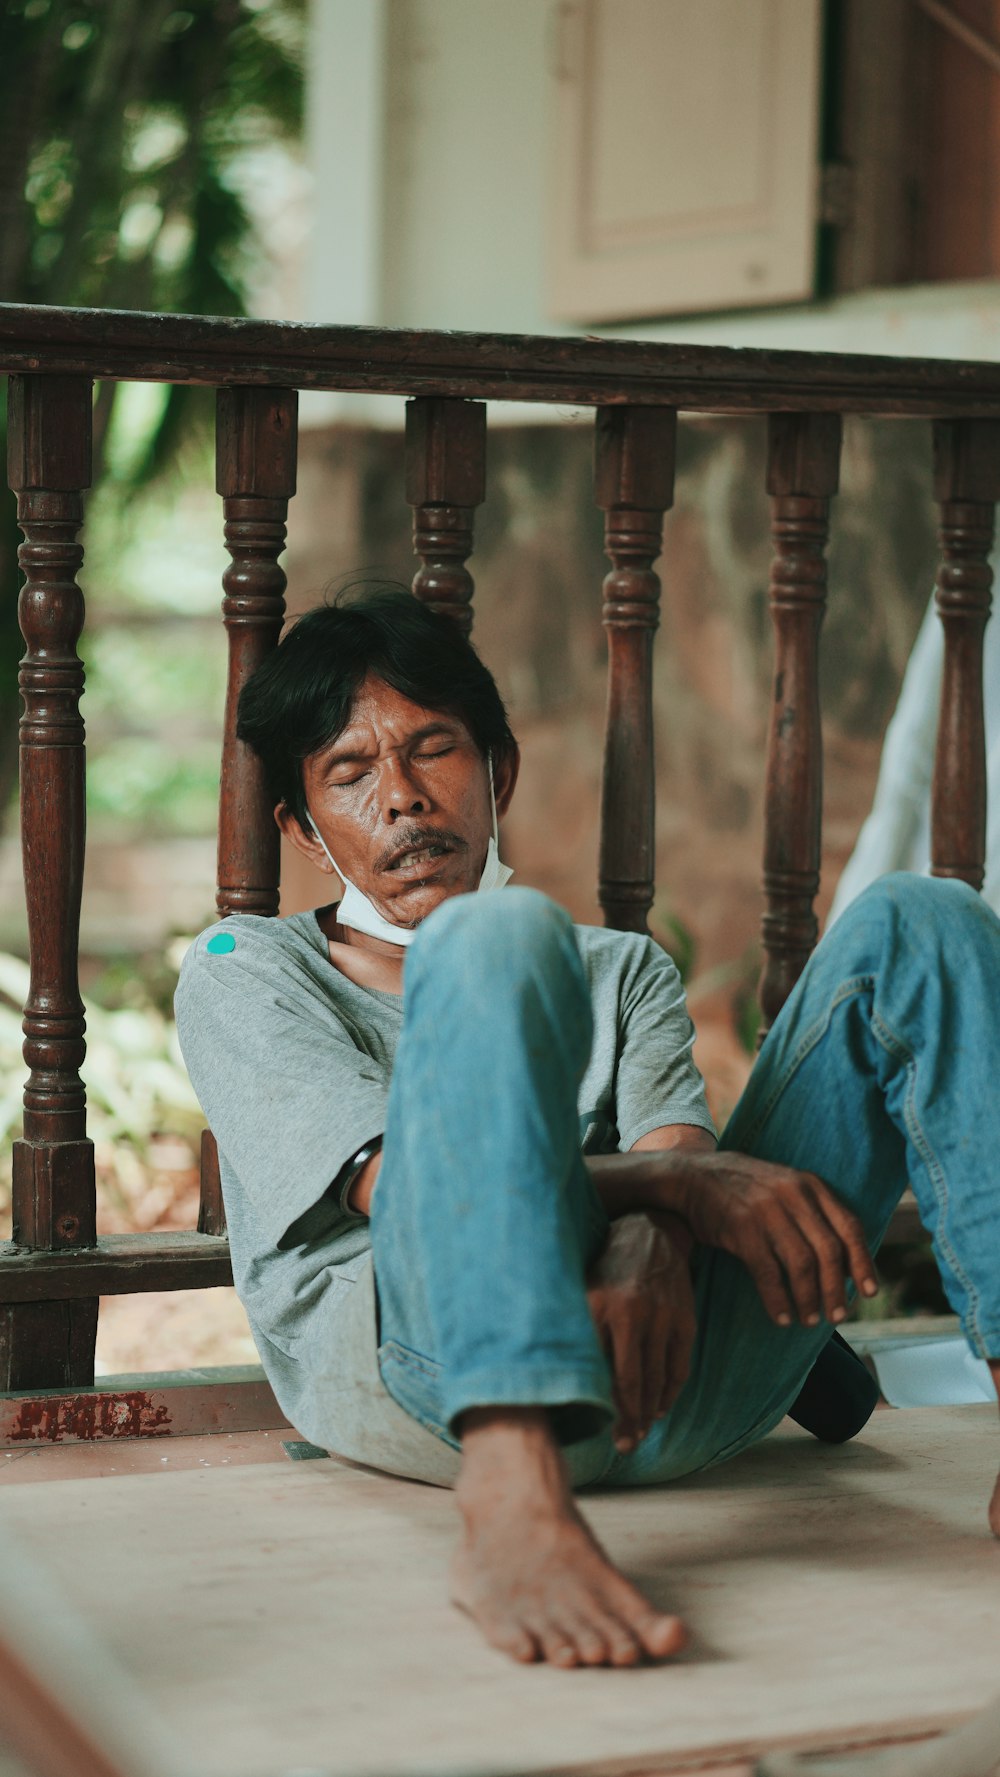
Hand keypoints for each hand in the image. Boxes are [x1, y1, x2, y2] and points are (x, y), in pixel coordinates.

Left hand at [587, 1213, 695, 1454]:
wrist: (647, 1232)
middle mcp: (632, 1312)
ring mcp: (662, 1315)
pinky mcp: (684, 1317)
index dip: (609, 1409)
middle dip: (631, 1420)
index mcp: (599, 1308)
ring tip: (642, 1431)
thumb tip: (564, 1385)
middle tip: (627, 1446)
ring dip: (651, 1411)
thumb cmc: (603, 1271)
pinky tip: (660, 1405)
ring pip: (658, 1378)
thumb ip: (578, 1334)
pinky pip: (680, 1366)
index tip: (608, 1435)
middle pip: (634, 1382)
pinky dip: (671, 1390)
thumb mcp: (582, 1295)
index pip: (605, 1373)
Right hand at [671, 1151, 877, 1328]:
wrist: (693, 1176)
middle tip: (837, 1316)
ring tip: (810, 1319)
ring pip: (801, 1264)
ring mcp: (767, 1211)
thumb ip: (813, 1213)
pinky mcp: (742, 1228)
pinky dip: (778, 1300)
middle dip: (836, 1289)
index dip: (863, 1262)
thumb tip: (844, 1262)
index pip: (850, 1227)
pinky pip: (768, 1272)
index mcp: (810, 1185)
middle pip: (828, 1251)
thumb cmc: (744, 1190)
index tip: (870, 1291)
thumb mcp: (785, 1187)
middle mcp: (793, 1195)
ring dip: (809, 1298)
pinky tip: (782, 1317)